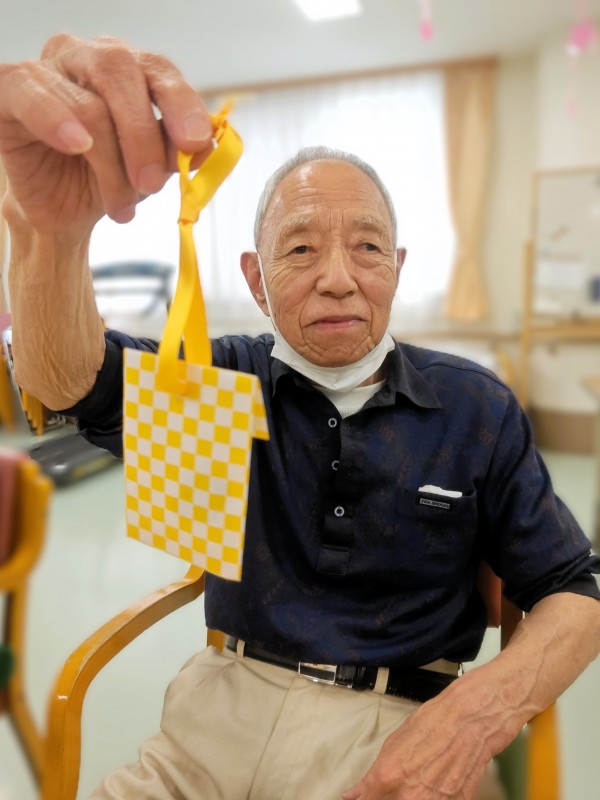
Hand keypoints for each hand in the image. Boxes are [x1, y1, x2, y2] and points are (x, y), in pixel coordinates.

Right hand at [0, 34, 213, 233]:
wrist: (62, 211)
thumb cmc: (108, 180)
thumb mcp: (152, 167)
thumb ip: (175, 149)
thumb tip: (206, 144)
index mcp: (129, 69)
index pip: (160, 71)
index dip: (182, 105)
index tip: (197, 144)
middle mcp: (88, 57)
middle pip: (121, 76)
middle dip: (143, 137)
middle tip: (152, 185)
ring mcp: (46, 69)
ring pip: (86, 104)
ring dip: (109, 166)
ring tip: (120, 206)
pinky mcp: (10, 90)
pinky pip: (30, 92)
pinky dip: (56, 119)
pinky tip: (76, 146)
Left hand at [341, 679, 512, 799]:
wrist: (472, 719)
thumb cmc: (433, 722)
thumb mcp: (395, 742)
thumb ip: (373, 776)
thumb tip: (354, 794)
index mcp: (389, 775)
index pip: (367, 799)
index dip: (361, 799)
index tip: (356, 798)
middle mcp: (412, 796)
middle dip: (388, 796)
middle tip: (398, 782)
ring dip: (413, 795)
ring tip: (420, 778)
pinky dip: (434, 797)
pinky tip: (435, 783)